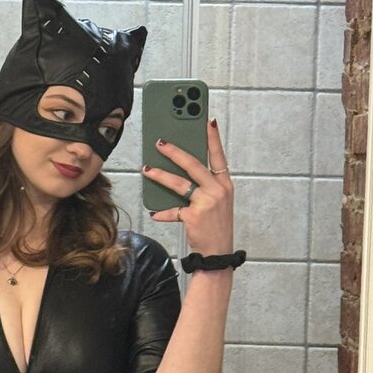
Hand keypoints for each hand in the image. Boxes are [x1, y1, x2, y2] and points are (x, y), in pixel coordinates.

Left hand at [143, 118, 233, 255]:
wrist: (218, 252)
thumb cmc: (216, 225)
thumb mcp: (217, 202)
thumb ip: (205, 186)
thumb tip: (181, 171)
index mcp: (225, 183)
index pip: (218, 155)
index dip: (213, 138)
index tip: (207, 120)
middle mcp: (217, 190)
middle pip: (193, 164)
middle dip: (175, 152)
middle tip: (160, 143)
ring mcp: (206, 202)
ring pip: (178, 183)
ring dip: (160, 176)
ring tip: (146, 170)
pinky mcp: (194, 216)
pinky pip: (173, 210)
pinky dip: (162, 212)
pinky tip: (154, 213)